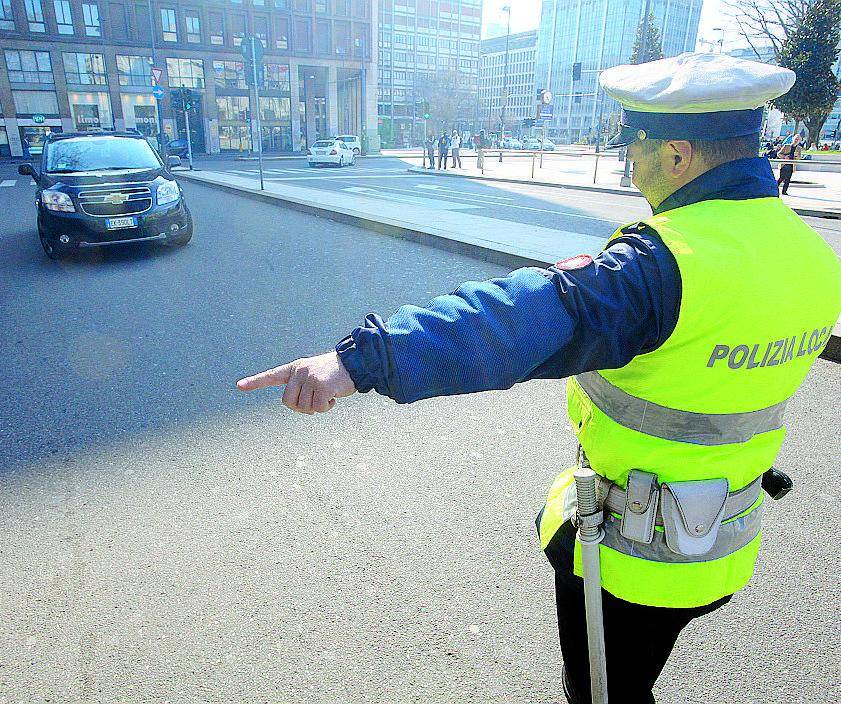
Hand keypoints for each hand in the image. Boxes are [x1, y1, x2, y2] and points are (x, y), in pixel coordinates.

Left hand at [236, 352, 355, 414]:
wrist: (355, 363)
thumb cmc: (336, 373)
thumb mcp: (315, 374)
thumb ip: (303, 386)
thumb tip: (299, 406)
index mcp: (295, 368)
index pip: (271, 375)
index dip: (255, 382)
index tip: (239, 385)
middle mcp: (300, 372)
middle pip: (288, 402)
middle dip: (300, 408)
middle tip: (315, 403)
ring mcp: (310, 378)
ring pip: (304, 407)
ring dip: (317, 407)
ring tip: (328, 395)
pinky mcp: (322, 386)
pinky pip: (318, 407)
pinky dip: (327, 407)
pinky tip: (334, 396)